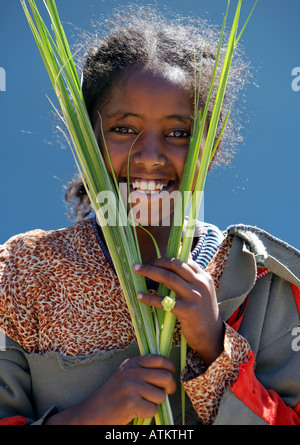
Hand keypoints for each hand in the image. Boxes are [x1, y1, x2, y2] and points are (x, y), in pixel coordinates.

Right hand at [45, 354, 175, 424]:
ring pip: (161, 396)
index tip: (171, 375)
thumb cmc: (113, 396)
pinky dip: (148, 414)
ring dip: (155, 403)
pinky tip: (136, 411)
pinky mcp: (130, 403)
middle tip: (164, 394)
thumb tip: (170, 373)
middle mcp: (131, 372)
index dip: (170, 368)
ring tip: (141, 403)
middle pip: (166, 377)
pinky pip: (153, 410)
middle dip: (169, 388)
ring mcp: (131, 386)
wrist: (92, 412)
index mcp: (131, 363)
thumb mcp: (126, 375)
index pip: (160, 359)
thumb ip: (143, 371)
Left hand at [134, 257, 223, 365]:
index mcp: (204, 277)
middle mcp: (200, 284)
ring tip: (137, 271)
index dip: (166, 258)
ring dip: (150, 272)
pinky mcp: (188, 311)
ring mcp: (195, 297)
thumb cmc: (202, 312)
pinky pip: (165, 301)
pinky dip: (150, 298)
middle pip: (175, 266)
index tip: (153, 260)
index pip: (184, 260)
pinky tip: (140, 296)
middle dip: (156, 262)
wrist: (212, 335)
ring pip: (169, 279)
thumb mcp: (202, 291)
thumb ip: (192, 277)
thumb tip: (179, 258)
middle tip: (141, 265)